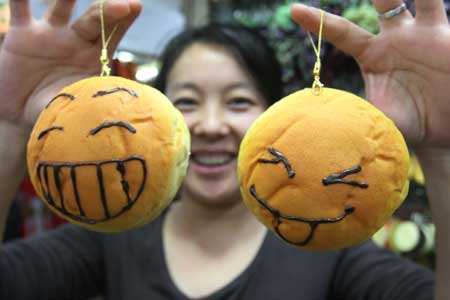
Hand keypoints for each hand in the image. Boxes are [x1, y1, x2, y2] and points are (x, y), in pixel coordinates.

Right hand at [0, 0, 141, 125]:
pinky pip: (19, 9)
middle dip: (107, 9)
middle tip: (122, 4)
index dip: (124, 20)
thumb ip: (93, 101)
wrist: (22, 112)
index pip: (113, 35)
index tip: (136, 6)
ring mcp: (49, 34)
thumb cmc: (59, 109)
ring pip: (61, 7)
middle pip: (93, 19)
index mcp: (94, 58)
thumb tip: (119, 110)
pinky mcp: (21, 35)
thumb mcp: (79, 106)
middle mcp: (75, 41)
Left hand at [291, 0, 449, 147]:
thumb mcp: (377, 118)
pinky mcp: (445, 34)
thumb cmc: (407, 123)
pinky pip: (435, 3)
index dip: (318, 21)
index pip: (341, 32)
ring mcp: (422, 32)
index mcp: (372, 55)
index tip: (293, 10)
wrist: (444, 129)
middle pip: (382, 2)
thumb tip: (324, 123)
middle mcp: (395, 38)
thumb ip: (355, 114)